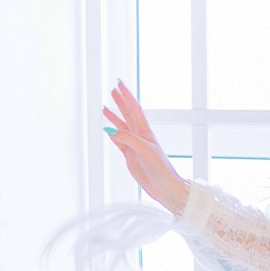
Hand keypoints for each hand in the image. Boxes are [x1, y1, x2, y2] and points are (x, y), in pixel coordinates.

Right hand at [102, 80, 187, 215]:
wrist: (164, 187)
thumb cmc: (161, 169)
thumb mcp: (145, 151)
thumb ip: (128, 139)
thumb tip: (110, 129)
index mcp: (146, 131)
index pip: (134, 108)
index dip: (127, 95)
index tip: (119, 83)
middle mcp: (140, 136)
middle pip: (128, 114)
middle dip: (121, 101)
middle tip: (113, 90)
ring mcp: (135, 146)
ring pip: (122, 126)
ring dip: (114, 116)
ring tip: (105, 108)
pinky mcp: (131, 156)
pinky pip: (119, 141)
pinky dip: (113, 134)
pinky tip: (108, 129)